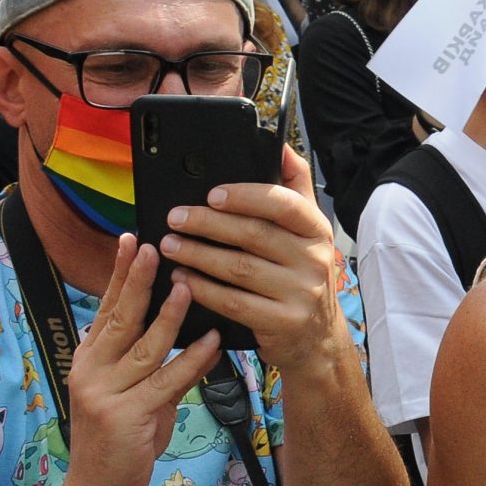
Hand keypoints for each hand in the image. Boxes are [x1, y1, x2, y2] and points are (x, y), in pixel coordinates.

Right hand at [66, 236, 220, 485]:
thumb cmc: (121, 437)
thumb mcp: (133, 393)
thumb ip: (153, 362)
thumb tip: (191, 328)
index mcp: (89, 359)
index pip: (107, 308)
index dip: (120, 275)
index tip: (131, 240)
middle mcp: (91, 370)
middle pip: (120, 317)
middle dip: (138, 280)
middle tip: (156, 245)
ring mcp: (105, 393)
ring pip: (145, 345)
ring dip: (169, 314)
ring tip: (189, 284)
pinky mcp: (125, 416)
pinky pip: (167, 380)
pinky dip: (193, 360)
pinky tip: (212, 340)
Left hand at [156, 145, 348, 370]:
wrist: (316, 338)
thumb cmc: (300, 276)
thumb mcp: (308, 232)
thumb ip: (293, 189)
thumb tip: (279, 147)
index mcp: (316, 229)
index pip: (284, 203)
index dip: (246, 196)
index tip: (211, 193)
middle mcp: (314, 259)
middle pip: (254, 234)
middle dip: (207, 224)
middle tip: (174, 218)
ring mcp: (301, 293)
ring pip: (239, 268)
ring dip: (198, 255)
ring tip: (169, 245)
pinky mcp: (283, 322)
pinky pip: (233, 302)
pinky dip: (203, 289)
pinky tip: (182, 280)